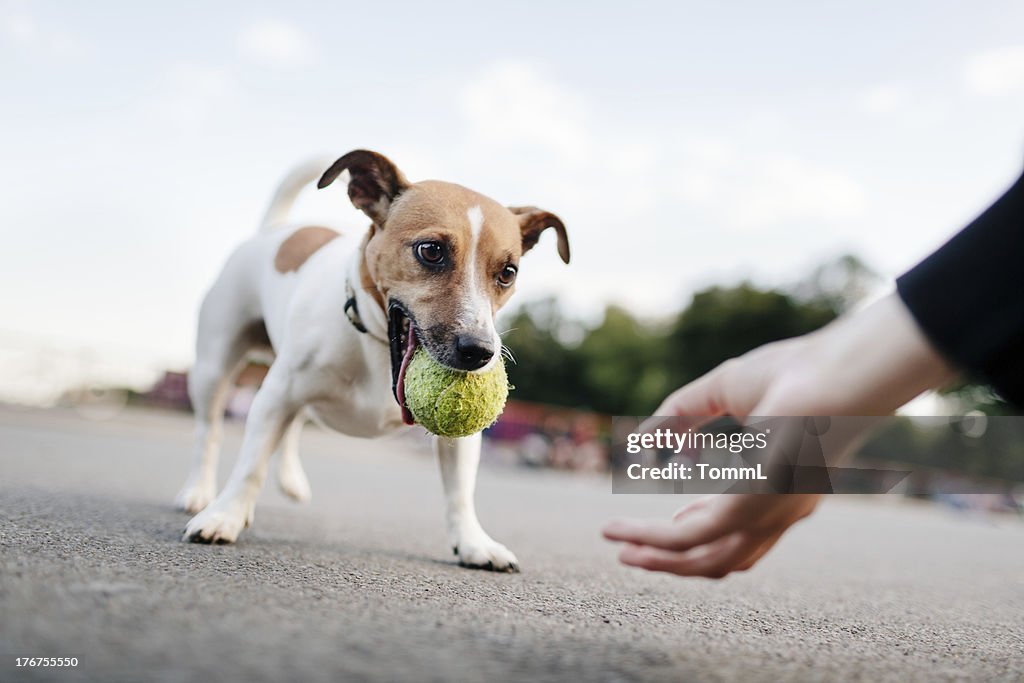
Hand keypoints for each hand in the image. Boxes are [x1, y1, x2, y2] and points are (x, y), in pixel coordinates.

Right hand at [603, 293, 954, 578]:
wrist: (837, 374)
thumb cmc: (794, 372)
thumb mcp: (723, 390)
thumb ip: (680, 414)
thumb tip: (643, 440)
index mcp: (787, 486)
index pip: (746, 528)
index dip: (706, 526)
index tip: (676, 517)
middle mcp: (781, 511)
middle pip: (725, 556)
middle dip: (676, 558)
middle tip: (638, 552)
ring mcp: (766, 517)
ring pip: (701, 559)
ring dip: (656, 560)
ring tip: (621, 555)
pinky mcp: (746, 511)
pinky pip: (684, 538)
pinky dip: (646, 538)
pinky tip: (618, 531)